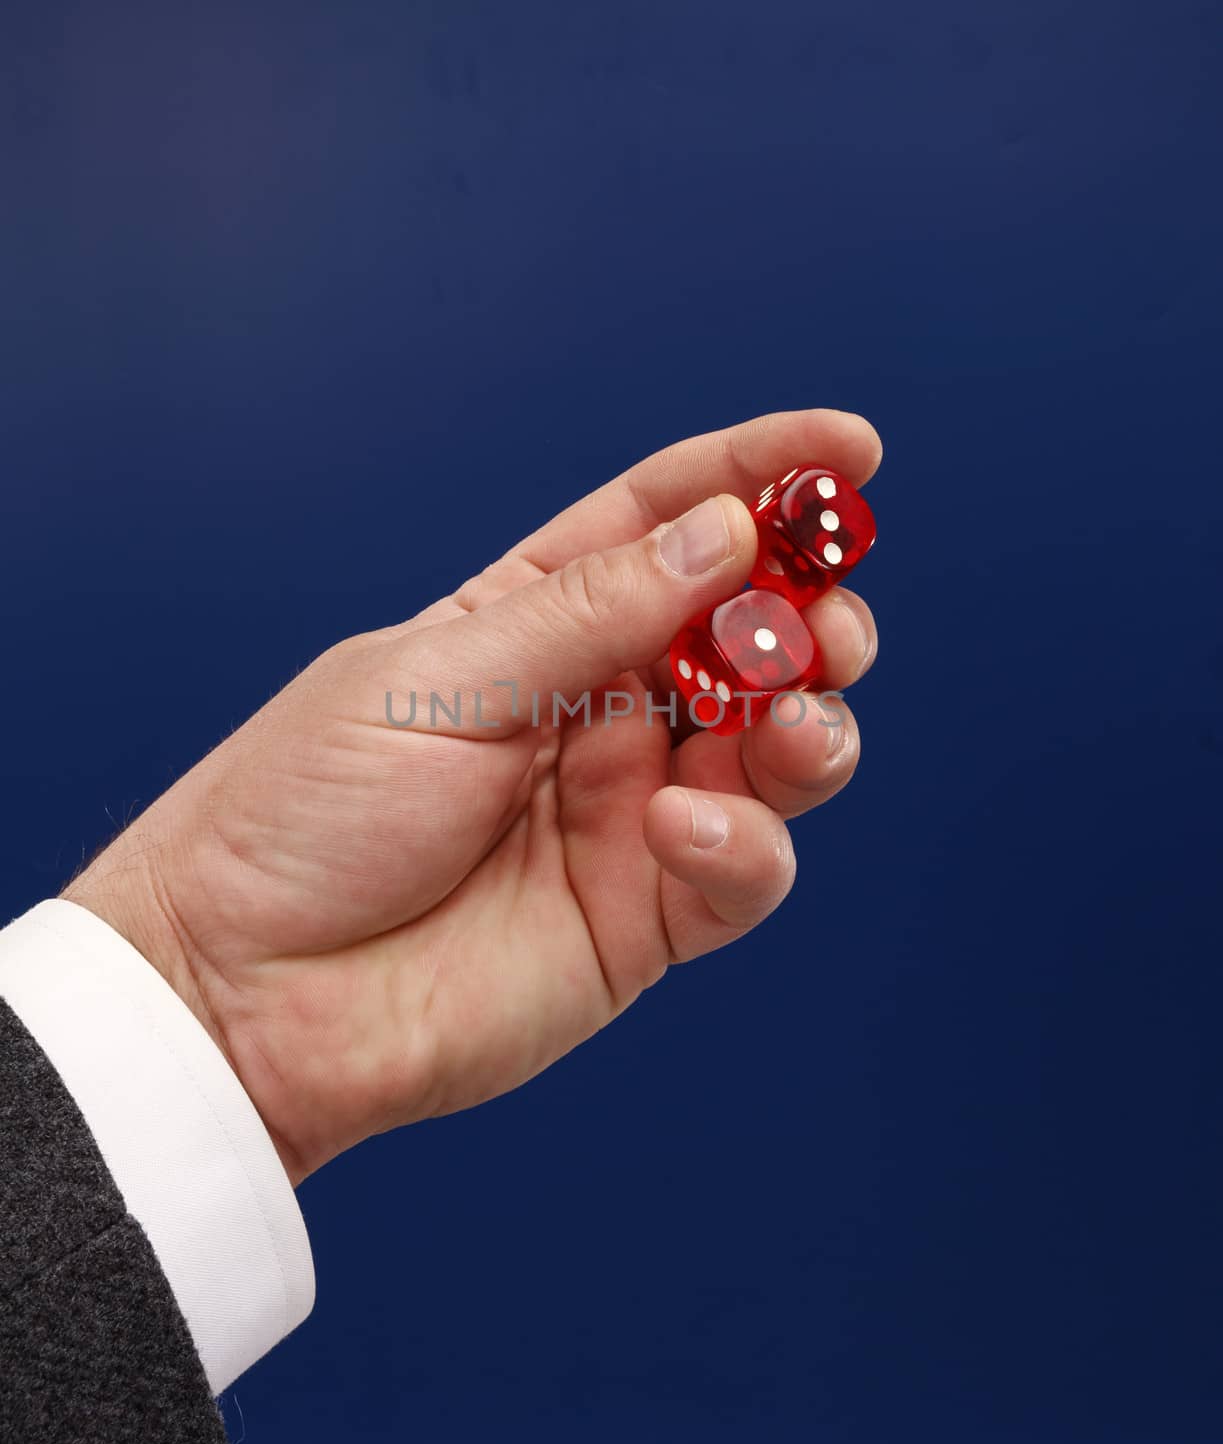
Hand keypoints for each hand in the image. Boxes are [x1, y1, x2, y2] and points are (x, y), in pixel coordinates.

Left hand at [64, 408, 881, 1183]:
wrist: (243, 995)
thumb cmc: (303, 814)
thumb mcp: (440, 681)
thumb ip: (592, 616)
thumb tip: (725, 533)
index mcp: (533, 621)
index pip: (665, 524)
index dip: (761, 478)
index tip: (848, 449)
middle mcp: (599, 707)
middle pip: (747, 633)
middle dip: (811, 613)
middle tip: (827, 620)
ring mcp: (630, 809)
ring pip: (777, 747)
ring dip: (812, 720)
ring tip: (793, 717)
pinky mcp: (648, 911)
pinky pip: (745, 865)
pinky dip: (744, 839)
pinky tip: (681, 826)